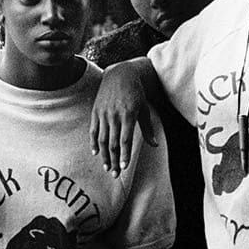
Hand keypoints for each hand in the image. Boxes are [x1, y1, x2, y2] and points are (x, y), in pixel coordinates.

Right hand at [89, 60, 145, 176]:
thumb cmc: (135, 92)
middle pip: (112, 143)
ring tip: (107, 167)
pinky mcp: (96, 111)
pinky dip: (93, 142)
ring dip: (104, 155)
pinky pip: (93, 130)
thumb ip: (147, 128)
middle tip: (115, 174)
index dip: (124, 155)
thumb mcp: (144, 109)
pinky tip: (95, 153)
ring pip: (101, 139)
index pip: (125, 140)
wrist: (119, 75)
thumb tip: (154, 145)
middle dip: (114, 160)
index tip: (124, 168)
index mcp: (128, 115)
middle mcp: (114, 115)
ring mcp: (103, 113)